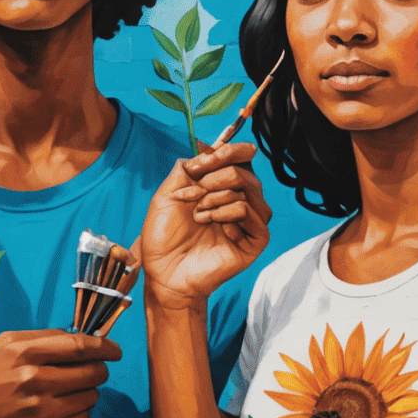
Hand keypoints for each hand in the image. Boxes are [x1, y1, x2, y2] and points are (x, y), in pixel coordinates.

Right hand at [0, 330, 120, 417]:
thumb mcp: (3, 345)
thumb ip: (41, 337)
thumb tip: (78, 337)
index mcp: (23, 352)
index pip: (78, 346)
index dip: (104, 347)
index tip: (114, 350)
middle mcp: (34, 380)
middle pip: (91, 372)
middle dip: (99, 369)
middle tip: (94, 369)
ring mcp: (40, 410)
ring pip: (91, 396)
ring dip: (88, 391)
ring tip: (71, 390)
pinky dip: (80, 412)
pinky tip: (65, 408)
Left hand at [139, 141, 270, 309]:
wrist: (163, 271)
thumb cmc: (163, 236)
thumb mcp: (167, 194)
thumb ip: (186, 168)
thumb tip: (205, 147)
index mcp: (220, 188)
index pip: (241, 158)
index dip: (226, 151)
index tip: (201, 161)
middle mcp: (238, 201)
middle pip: (244, 170)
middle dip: (215, 176)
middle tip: (194, 195)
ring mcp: (248, 222)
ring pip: (249, 188)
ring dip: (218, 195)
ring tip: (198, 213)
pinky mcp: (254, 241)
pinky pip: (251, 212)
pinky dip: (228, 213)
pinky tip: (212, 224)